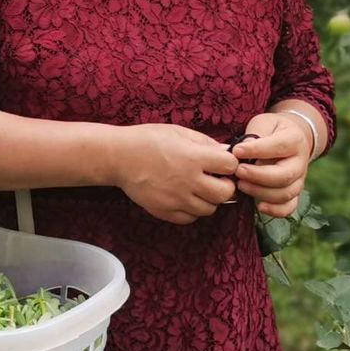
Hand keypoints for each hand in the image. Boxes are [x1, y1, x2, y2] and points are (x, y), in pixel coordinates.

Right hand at [115, 123, 238, 224]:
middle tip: (216, 179)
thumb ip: (204, 142)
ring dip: (209, 199)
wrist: (119, 157)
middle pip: (225, 194)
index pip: (230, 166)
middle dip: (225, 186)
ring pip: (209, 209)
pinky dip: (192, 210)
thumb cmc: (147, 140)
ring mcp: (177, 199)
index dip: (229, 164)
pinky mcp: (165, 211)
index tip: (222, 163)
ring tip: (198, 188)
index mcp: (194, 158)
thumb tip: (224, 152)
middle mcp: (189, 181)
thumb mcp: (178, 132)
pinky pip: (190, 218)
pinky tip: (185, 198)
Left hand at [232, 114, 314, 219]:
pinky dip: (275, 210)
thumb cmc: (272, 129)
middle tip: (238, 171)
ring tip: (241, 184)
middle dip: (258, 176)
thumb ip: (254, 135)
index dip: (257, 150)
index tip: (236, 151)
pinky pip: (289, 207)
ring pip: (285, 194)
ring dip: (261, 192)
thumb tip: (241, 151)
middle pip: (284, 176)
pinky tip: (259, 206)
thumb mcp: (264, 123)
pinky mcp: (294, 193)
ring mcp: (299, 180)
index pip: (279, 147)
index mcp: (295, 140)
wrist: (291, 138)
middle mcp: (300, 162)